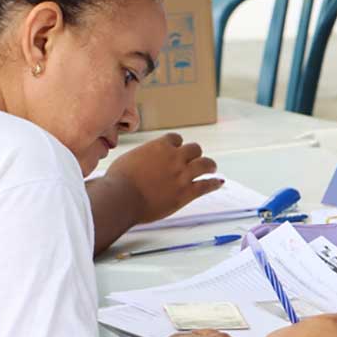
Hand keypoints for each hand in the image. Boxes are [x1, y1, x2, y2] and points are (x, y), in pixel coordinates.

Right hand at [105, 133, 223, 224]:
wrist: (122, 197)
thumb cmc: (119, 180)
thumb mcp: (128, 159)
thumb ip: (139, 158)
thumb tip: (136, 163)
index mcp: (160, 146)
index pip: (176, 139)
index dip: (177, 144)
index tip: (178, 148)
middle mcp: (175, 157)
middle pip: (194, 149)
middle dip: (194, 154)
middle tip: (196, 158)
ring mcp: (183, 174)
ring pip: (205, 164)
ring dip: (209, 165)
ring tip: (211, 167)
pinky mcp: (186, 192)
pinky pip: (206, 185)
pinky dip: (214, 183)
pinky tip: (218, 183)